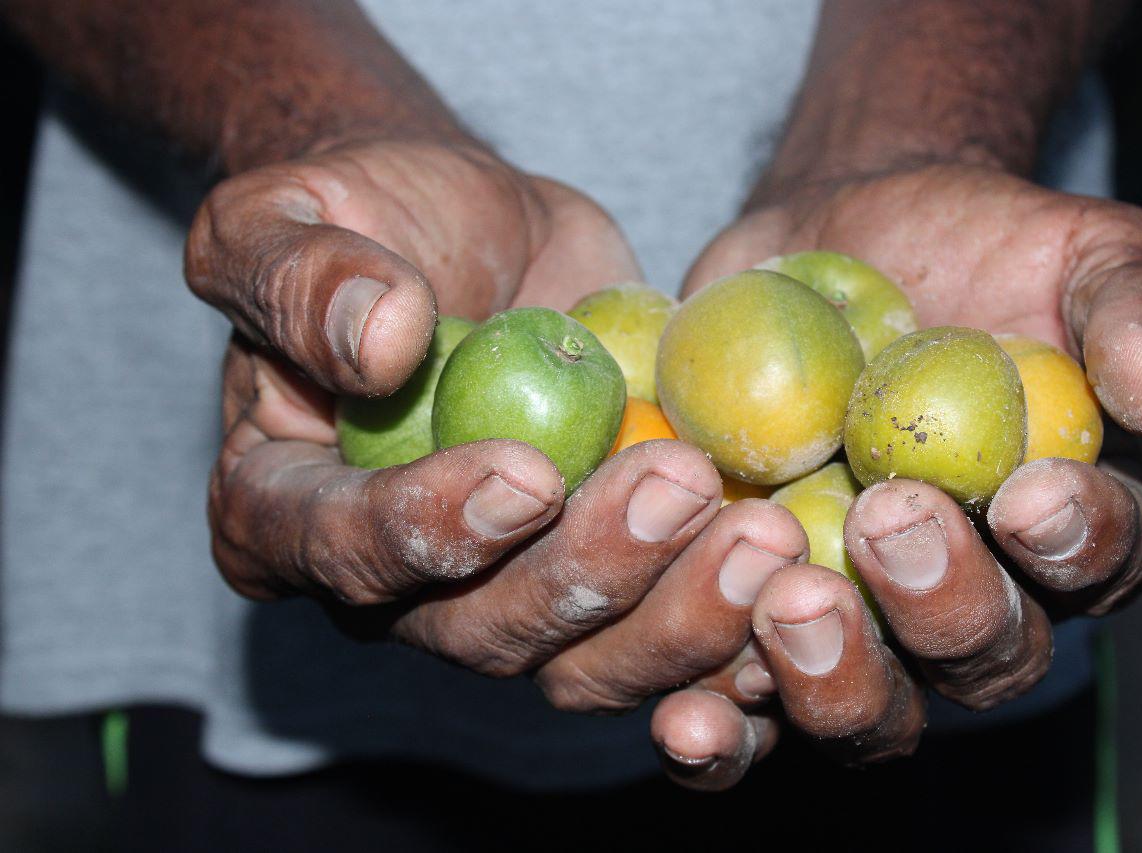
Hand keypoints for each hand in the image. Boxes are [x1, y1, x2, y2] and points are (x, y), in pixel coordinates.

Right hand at [187, 139, 803, 725]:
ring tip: (763, 531)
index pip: (338, 549)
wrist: (478, 240)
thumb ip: (301, 274)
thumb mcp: (297, 211)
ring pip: (583, 663)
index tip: (528, 473)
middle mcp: (390, 587)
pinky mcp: (601, 589)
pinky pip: (662, 644)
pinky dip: (730, 635)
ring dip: (678, 615)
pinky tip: (795, 585)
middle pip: (479, 630)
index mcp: (283, 512)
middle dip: (587, 575)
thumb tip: (379, 341)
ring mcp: (502, 599)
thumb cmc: (370, 217)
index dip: (428, 530)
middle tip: (684, 485)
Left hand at [650, 163, 1141, 786]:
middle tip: (890, 520)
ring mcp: (858, 618)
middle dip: (943, 605)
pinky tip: (686, 703)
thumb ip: (1134, 304)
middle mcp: (967, 594)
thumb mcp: (1073, 247)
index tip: (1030, 490)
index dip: (1077, 542)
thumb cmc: (966, 246)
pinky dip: (720, 715)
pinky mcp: (753, 617)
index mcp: (1063, 525)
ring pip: (865, 705)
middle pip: (981, 656)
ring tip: (787, 601)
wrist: (822, 245)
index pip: (1098, 561)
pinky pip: (743, 698)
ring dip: (832, 676)